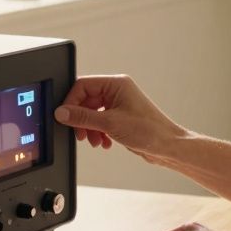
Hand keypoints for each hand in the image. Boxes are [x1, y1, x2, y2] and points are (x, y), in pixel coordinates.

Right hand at [54, 75, 187, 163]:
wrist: (167, 147)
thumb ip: (83, 118)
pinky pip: (100, 122)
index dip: (71, 101)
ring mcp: (119, 104)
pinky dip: (98, 133)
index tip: (64, 116)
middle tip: (79, 133)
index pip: (83, 85)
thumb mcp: (110, 123)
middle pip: (86, 100)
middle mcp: (117, 91)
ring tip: (94, 141)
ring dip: (89, 128)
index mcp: (116, 84)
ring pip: (92, 113)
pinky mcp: (120, 117)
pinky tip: (103, 143)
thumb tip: (62, 112)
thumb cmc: (148, 131)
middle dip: (81, 119)